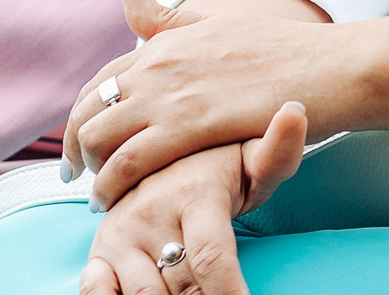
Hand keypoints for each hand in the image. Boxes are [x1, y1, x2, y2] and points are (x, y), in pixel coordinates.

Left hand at [72, 0, 352, 209]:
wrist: (333, 67)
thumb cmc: (285, 50)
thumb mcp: (217, 25)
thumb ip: (166, 17)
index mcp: (166, 42)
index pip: (98, 82)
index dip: (82, 115)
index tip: (84, 142)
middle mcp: (159, 63)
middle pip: (86, 110)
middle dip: (76, 147)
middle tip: (81, 174)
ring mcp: (171, 93)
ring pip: (97, 137)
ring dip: (88, 170)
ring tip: (99, 192)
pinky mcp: (189, 126)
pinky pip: (126, 161)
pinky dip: (109, 184)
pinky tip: (114, 200)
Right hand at [80, 109, 305, 294]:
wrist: (168, 147)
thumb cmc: (223, 161)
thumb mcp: (255, 156)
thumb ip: (279, 151)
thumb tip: (294, 111)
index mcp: (195, 194)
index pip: (212, 257)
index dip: (229, 291)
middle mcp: (152, 213)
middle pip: (180, 285)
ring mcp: (122, 233)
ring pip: (141, 294)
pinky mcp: (101, 249)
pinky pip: (94, 289)